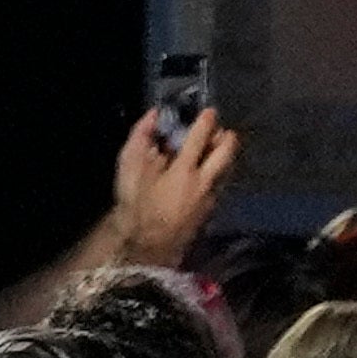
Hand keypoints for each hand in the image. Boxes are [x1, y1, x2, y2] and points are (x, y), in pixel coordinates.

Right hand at [110, 100, 237, 272]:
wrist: (147, 245)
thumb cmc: (136, 205)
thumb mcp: (129, 168)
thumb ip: (140, 138)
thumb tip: (152, 114)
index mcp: (185, 169)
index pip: (200, 138)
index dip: (206, 122)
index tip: (210, 111)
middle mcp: (204, 182)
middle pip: (225, 155)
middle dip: (227, 140)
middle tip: (224, 130)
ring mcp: (209, 199)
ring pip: (225, 171)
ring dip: (225, 157)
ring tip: (220, 148)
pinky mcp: (208, 212)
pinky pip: (219, 186)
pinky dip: (218, 175)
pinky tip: (211, 175)